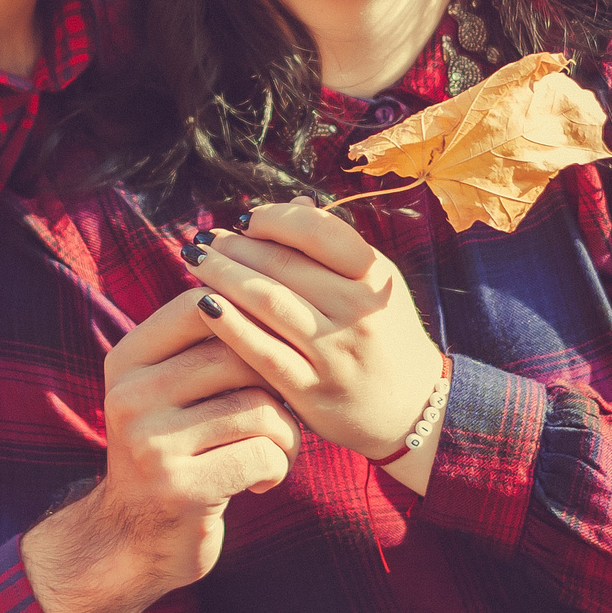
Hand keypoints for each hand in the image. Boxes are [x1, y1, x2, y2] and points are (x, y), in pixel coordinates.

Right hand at [21, 289, 300, 612]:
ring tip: (276, 450)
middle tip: (282, 411)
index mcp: (126, 361)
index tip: (274, 349)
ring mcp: (150, 443)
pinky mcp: (179, 488)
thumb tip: (270, 290)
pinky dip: (278, 467)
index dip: (251, 319)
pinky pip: (262, 455)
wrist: (131, 542)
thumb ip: (203, 346)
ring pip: (258, 407)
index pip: (199, 306)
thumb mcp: (166, 392)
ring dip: (286, 433)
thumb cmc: (172, 452)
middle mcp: (129, 396)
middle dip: (276, 383)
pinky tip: (262, 481)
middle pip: (237, 355)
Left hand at [181, 200, 443, 465]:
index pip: (318, 230)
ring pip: (268, 301)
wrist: (413, 409)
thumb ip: (336, 247)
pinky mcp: (312, 389)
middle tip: (207, 239)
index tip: (248, 220)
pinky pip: (261, 351)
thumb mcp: (375, 285)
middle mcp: (358, 310)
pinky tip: (204, 306)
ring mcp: (334, 351)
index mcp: (376, 275)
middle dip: (236, 245)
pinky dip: (229, 325)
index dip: (275, 218)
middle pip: (284, 263)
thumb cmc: (383, 334)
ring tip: (197, 262)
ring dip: (224, 275)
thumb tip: (294, 203)